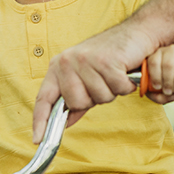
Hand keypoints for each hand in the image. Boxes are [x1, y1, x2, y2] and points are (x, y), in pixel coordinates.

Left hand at [32, 23, 157, 142]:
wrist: (136, 34)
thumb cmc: (111, 57)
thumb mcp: (87, 79)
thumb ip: (75, 101)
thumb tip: (65, 123)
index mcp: (58, 67)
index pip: (44, 98)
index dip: (40, 121)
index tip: (37, 140)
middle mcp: (67, 62)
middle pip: (76, 103)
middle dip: (94, 99)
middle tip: (103, 82)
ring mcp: (85, 60)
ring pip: (98, 98)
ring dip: (112, 91)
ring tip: (114, 73)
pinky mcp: (106, 61)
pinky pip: (116, 89)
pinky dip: (125, 85)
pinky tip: (124, 71)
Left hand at [142, 44, 173, 104]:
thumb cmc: (170, 80)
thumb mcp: (160, 87)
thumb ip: (157, 95)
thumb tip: (164, 97)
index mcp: (157, 55)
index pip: (154, 62)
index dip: (155, 76)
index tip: (158, 87)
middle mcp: (170, 50)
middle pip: (168, 65)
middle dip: (168, 81)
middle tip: (169, 92)